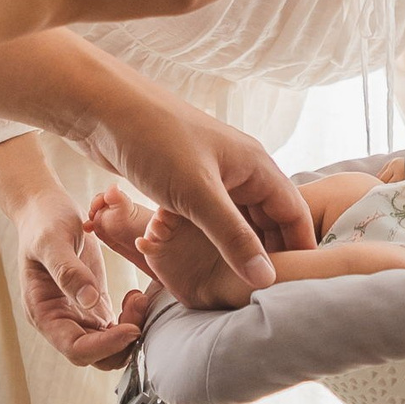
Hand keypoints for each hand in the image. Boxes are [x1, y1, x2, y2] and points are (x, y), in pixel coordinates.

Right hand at [14, 187, 153, 368]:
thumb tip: (89, 301)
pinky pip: (114, 327)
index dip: (104, 345)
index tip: (131, 329)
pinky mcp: (93, 305)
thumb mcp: (52, 241)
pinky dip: (130, 320)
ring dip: (128, 331)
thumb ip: (69, 271)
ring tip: (139, 299)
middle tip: (139, 306)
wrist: (46, 208)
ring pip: (108, 345)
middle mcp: (59, 321)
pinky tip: (136, 297)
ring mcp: (76, 315)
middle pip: (94, 355)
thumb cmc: (44, 222)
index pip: (74, 348)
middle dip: (120, 341)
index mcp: (42, 312)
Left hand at [92, 94, 316, 304]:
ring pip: (238, 219)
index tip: (299, 285)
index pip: (295, 213)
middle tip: (266, 293)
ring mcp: (214, 174)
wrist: (104, 110)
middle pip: (270, 219)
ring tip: (235, 282)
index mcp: (256, 166)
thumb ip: (234, 238)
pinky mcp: (187, 180)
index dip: (300, 249)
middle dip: (269, 253)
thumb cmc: (154, 141)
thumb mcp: (198, 195)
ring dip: (236, 246)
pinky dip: (208, 236)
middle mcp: (241, 169)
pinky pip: (209, 215)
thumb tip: (267, 279)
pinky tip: (199, 257)